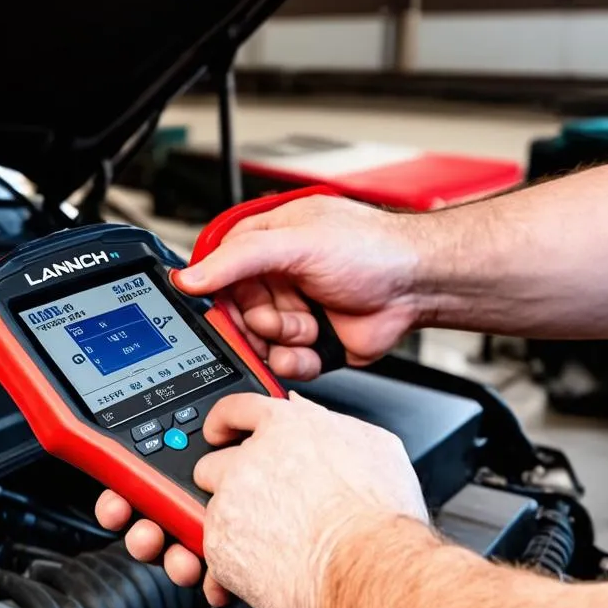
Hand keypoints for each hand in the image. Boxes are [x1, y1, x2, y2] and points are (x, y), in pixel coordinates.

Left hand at [96, 393, 428, 607]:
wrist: (368, 568)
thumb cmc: (380, 516)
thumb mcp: (373, 447)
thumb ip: (330, 423)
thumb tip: (306, 409)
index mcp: (286, 428)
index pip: (238, 408)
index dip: (224, 422)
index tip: (218, 432)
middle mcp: (250, 460)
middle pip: (213, 463)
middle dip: (227, 486)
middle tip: (258, 508)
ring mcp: (229, 502)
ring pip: (212, 513)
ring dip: (233, 530)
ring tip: (269, 549)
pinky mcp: (219, 544)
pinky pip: (212, 557)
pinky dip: (230, 570)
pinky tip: (262, 576)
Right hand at [175, 194, 423, 379]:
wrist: (419, 286)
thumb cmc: (372, 250)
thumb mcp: (296, 243)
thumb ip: (238, 259)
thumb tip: (188, 276)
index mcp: (264, 245)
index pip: (216, 274)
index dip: (216, 296)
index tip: (224, 308)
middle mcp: (274, 278)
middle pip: (234, 316)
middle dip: (256, 323)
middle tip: (276, 318)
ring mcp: (291, 312)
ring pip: (257, 344)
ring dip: (281, 341)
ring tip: (309, 325)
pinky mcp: (308, 344)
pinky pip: (282, 364)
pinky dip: (296, 361)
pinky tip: (315, 344)